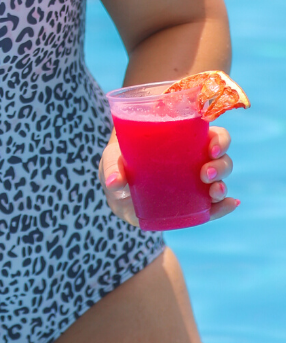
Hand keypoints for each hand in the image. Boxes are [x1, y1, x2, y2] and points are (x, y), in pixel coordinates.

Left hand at [98, 126, 238, 227]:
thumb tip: (115, 182)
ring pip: (220, 180)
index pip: (211, 134)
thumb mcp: (111, 159)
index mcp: (181, 140)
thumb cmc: (118, 163)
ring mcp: (195, 183)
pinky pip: (215, 207)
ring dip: (221, 186)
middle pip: (221, 157)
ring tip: (212, 192)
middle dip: (220, 165)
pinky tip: (230, 204)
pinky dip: (224, 206)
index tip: (212, 148)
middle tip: (204, 173)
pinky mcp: (193, 205)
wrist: (117, 190)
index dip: (219, 140)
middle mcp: (194, 159)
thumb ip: (112, 166)